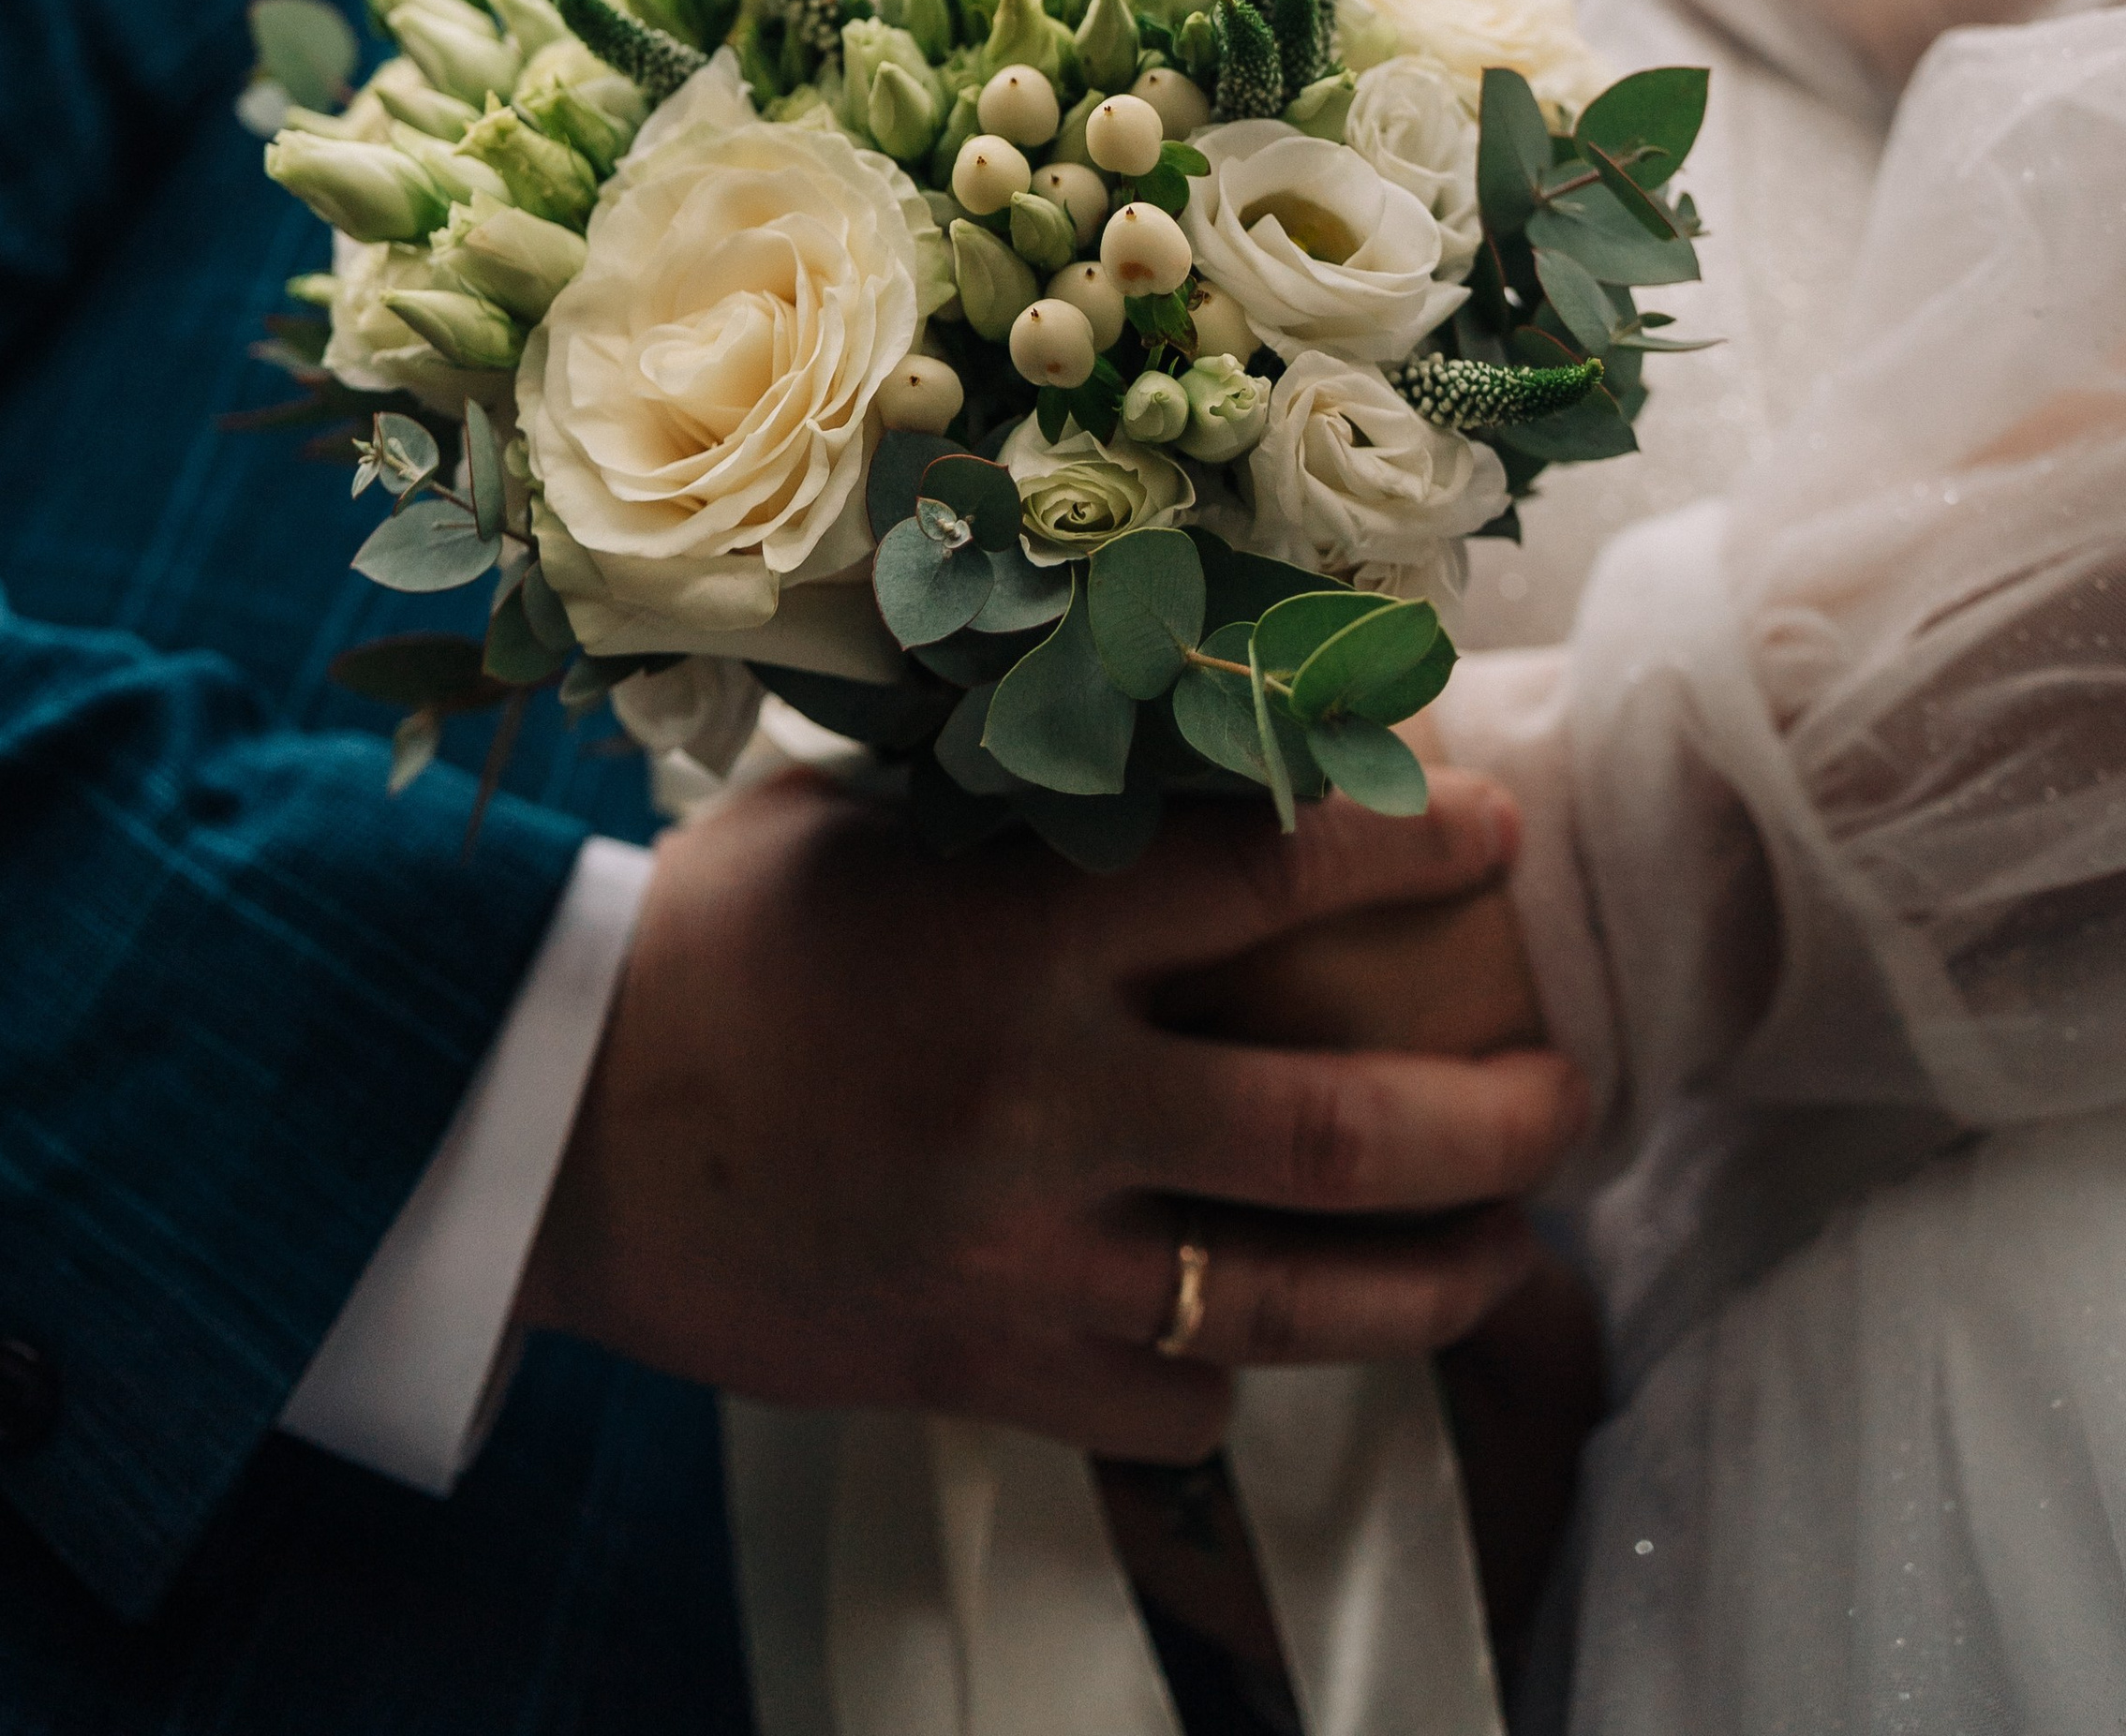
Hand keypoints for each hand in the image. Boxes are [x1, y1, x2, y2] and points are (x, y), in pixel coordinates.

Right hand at [518, 767, 1587, 1461]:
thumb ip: (1020, 790)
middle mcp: (1049, 1102)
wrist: (551, 1125)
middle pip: (1341, 1131)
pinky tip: (1265, 1340)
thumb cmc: (709, 939)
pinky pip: (1167, 1406)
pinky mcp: (981, 1370)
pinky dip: (1232, 1377)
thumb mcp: (865, 818)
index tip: (1499, 827)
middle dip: (1497, 1116)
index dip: (1411, 847)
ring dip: (1437, 1277)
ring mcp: (1022, 1258)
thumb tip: (1168, 719)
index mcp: (1022, 934)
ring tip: (1513, 1244)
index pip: (1273, 878)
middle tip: (1575, 1083)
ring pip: (1293, 1302)